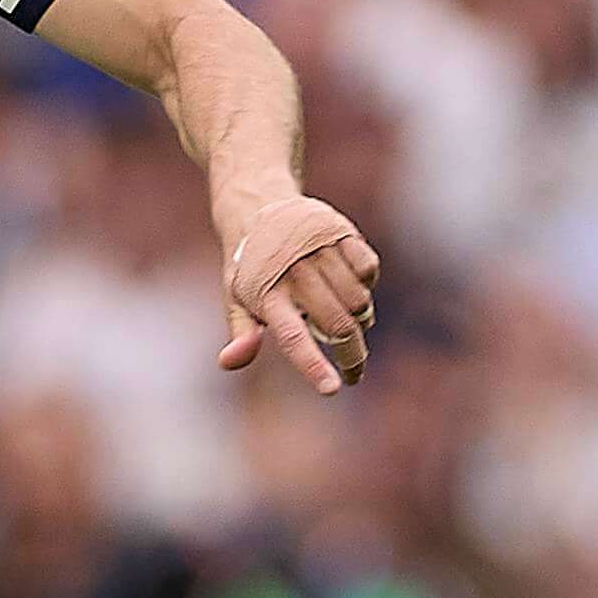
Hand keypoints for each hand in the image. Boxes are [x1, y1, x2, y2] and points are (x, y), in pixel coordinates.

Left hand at [217, 195, 381, 395]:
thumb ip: (242, 333)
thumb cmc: (250, 267)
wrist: (259, 208)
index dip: (313, 366)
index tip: (333, 389)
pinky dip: (366, 283)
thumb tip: (228, 362)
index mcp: (265, 296)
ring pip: (358, 301)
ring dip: (360, 318)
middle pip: (337, 326)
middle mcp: (293, 274)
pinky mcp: (340, 232)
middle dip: (352, 355)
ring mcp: (318, 251)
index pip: (292, 338)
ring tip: (348, 318)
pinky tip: (352, 282)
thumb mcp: (237, 298)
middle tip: (353, 368)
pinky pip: (369, 270)